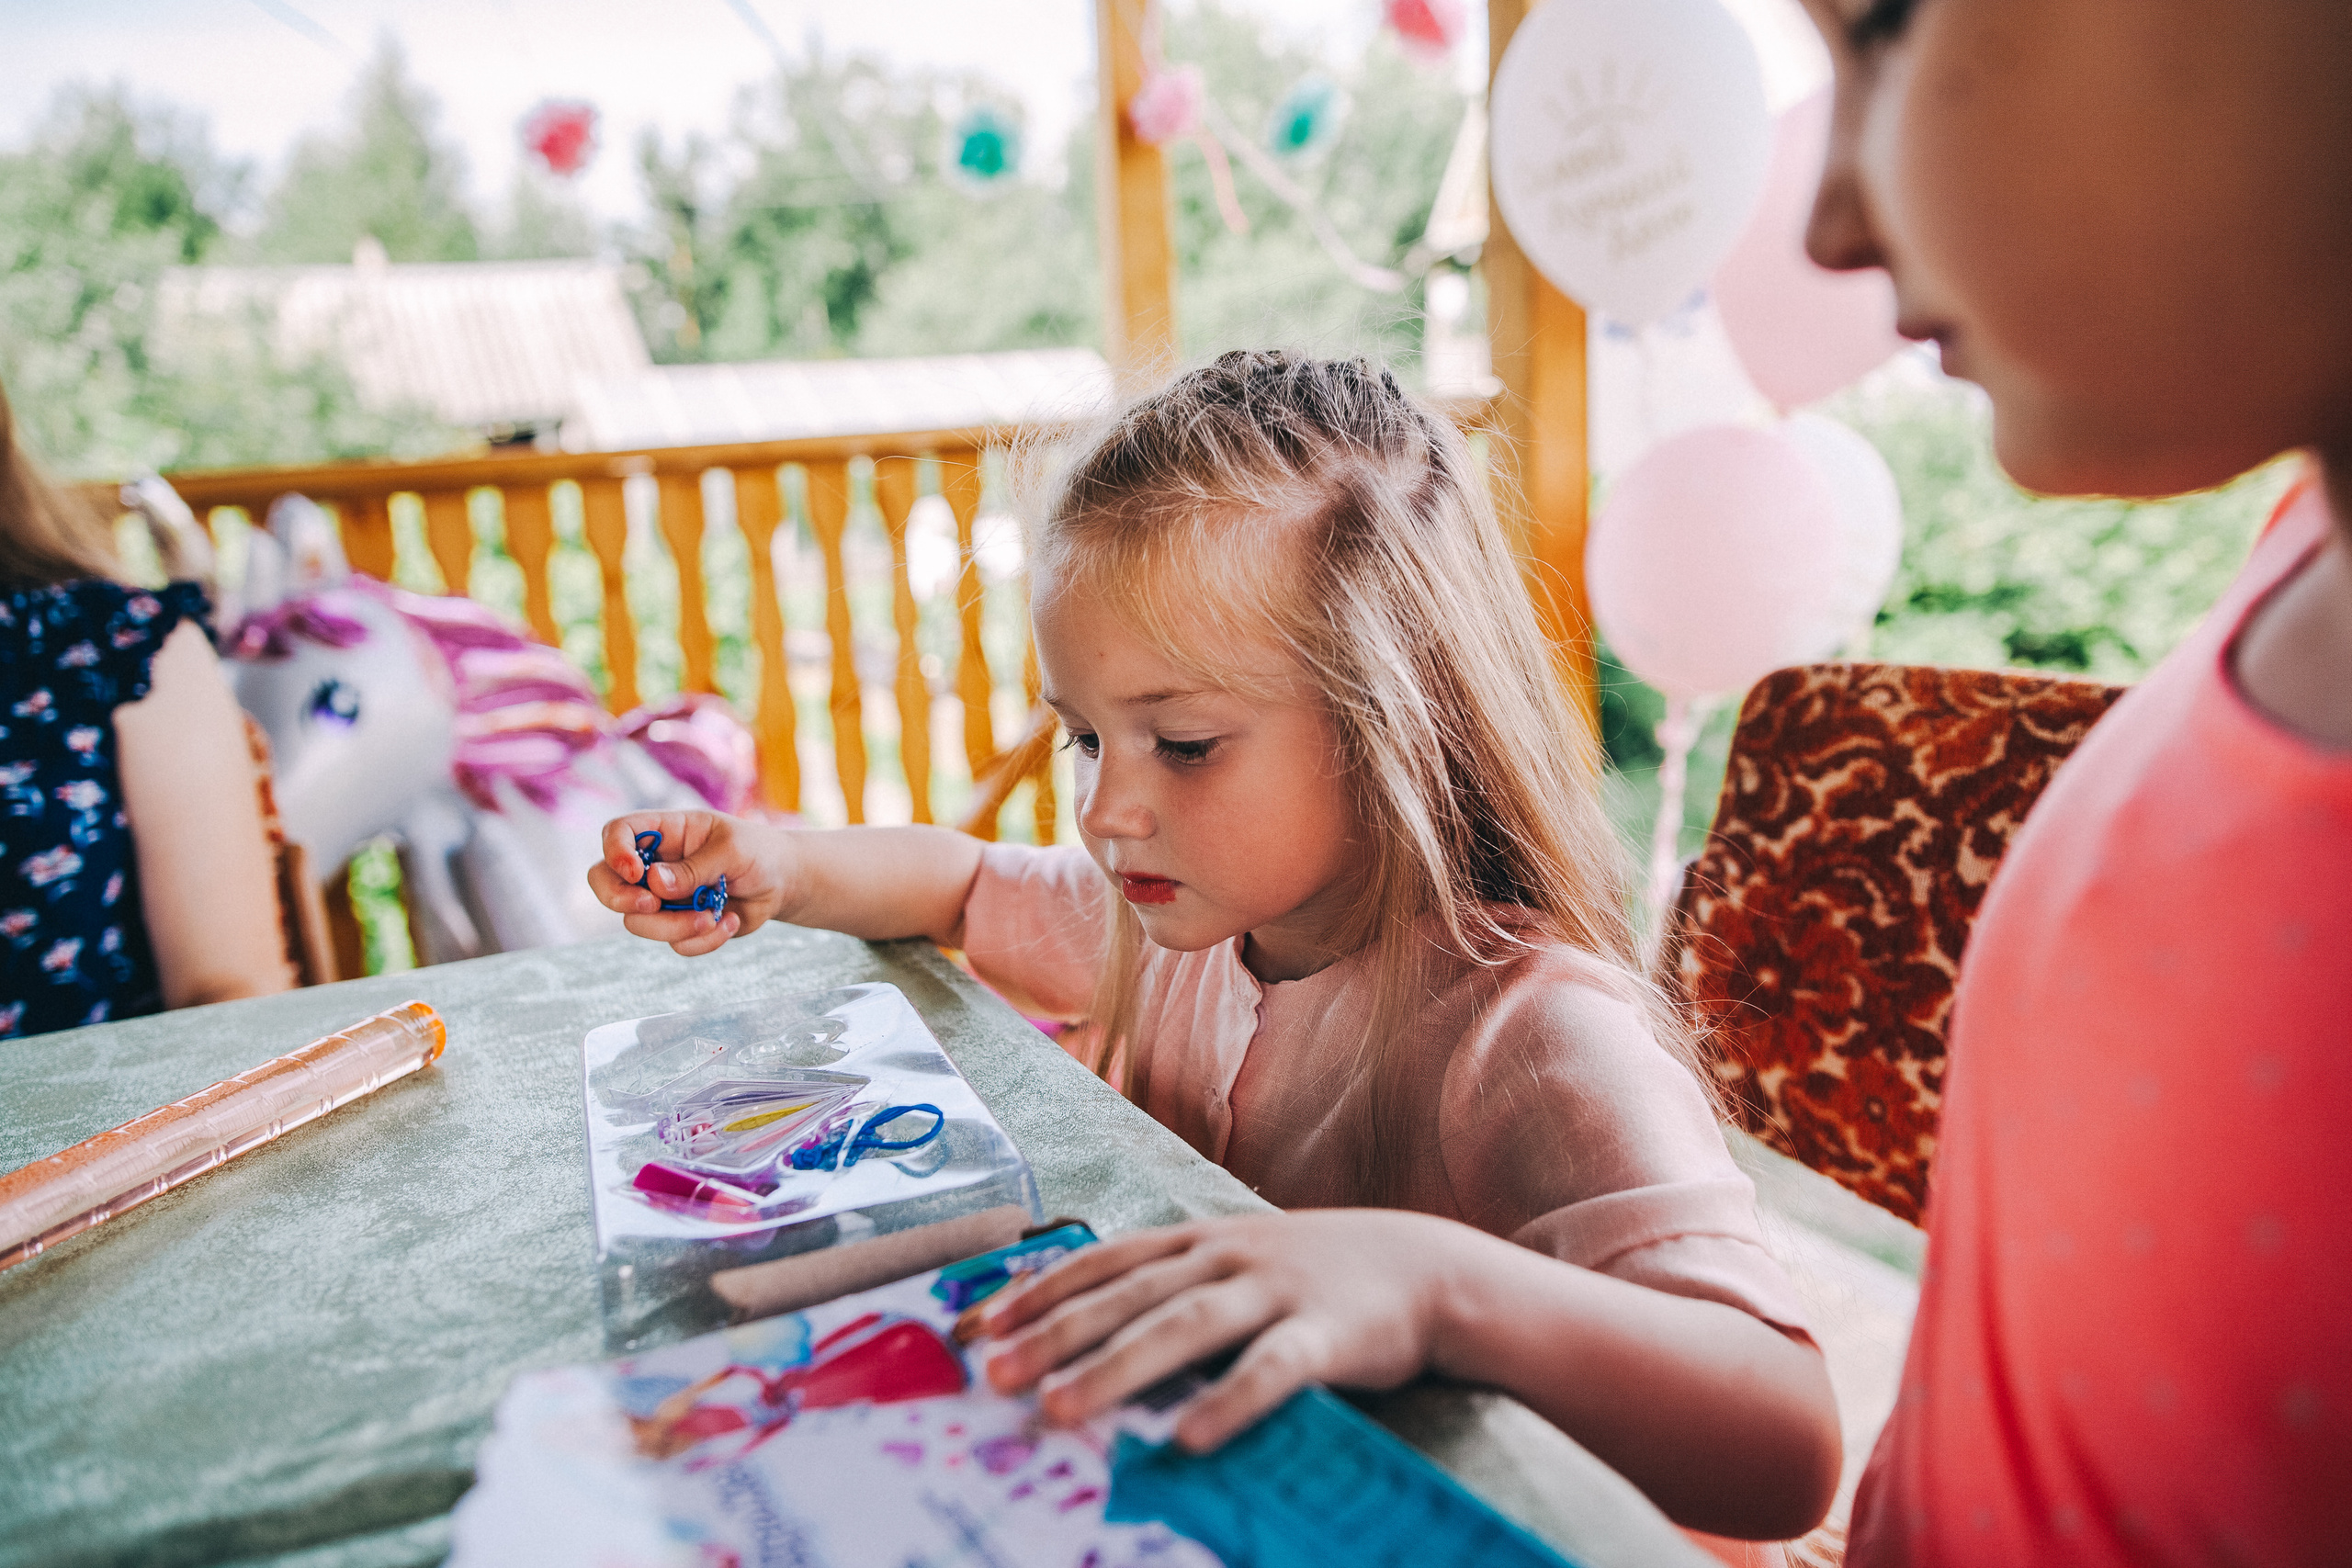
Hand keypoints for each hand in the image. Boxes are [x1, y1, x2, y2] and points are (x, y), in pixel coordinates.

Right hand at [587, 810, 795, 956]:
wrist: (782, 883)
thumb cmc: (758, 852)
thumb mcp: (732, 850)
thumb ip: (695, 866)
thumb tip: (655, 883)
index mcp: (664, 832)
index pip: (618, 833)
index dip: (615, 851)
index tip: (635, 872)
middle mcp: (654, 864)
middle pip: (604, 881)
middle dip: (620, 899)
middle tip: (651, 905)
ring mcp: (662, 898)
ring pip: (637, 922)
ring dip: (675, 926)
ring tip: (713, 916)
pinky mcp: (678, 925)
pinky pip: (674, 943)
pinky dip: (703, 940)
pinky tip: (730, 922)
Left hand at [977, 1210, 1489, 1451]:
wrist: (1427, 1267)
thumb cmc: (1314, 1276)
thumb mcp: (1236, 1264)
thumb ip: (1172, 1288)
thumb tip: (1086, 1334)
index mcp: (1197, 1240)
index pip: (1102, 1260)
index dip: (1036, 1290)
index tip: (976, 1327)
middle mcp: (1226, 1257)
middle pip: (1127, 1296)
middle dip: (1054, 1335)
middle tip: (994, 1374)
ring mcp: (1276, 1291)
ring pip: (1183, 1328)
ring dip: (1116, 1370)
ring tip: (1059, 1410)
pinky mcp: (1327, 1335)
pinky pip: (1271, 1371)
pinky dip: (1228, 1402)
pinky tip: (1188, 1438)